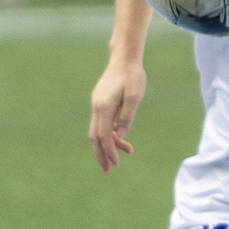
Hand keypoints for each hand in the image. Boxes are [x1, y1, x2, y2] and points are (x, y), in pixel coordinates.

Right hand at [88, 57, 145, 171]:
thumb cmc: (132, 76)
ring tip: (122, 156)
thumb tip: (121, 135)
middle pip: (94, 137)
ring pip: (98, 131)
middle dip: (101, 154)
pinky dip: (110, 133)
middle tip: (108, 170)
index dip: (108, 151)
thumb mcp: (134, 96)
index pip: (103, 136)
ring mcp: (97, 104)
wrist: (124, 58)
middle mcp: (97, 107)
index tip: (115, 164)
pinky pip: (102, 123)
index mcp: (103, 107)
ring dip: (107, 145)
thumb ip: (127, 116)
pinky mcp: (101, 102)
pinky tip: (121, 138)